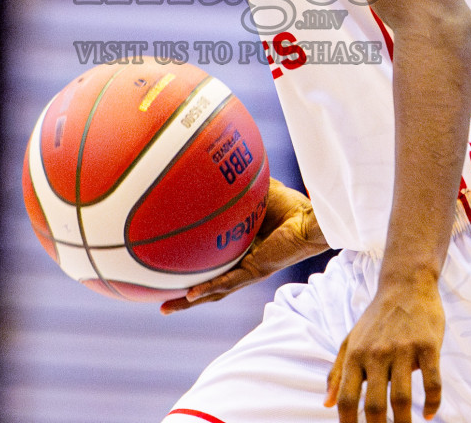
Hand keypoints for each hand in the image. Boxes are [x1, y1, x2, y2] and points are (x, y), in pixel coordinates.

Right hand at [160, 177, 327, 313]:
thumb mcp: (254, 192)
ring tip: (166, 308)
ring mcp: (248, 270)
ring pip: (214, 292)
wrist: (310, 218)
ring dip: (190, 301)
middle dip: (184, 297)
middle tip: (159, 303)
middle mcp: (242, 264)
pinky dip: (209, 289)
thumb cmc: (289, 205)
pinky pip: (228, 282)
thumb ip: (234, 183)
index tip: (169, 271)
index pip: (212, 263)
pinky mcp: (255, 271)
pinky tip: (191, 294)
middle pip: (208, 285)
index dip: (192, 269)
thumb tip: (214, 162)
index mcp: (241, 249)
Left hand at [326, 273, 444, 422]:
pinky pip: (432, 382)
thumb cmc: (376, 318)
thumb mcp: (350, 340)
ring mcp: (403, 350)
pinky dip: (432, 403)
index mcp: (355, 354)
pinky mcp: (428, 346)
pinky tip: (430, 414)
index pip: (346, 398)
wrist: (406, 285)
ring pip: (403, 399)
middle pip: (374, 405)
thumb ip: (337, 371)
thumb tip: (326, 403)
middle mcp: (376, 353)